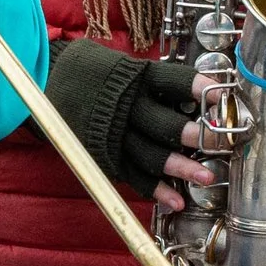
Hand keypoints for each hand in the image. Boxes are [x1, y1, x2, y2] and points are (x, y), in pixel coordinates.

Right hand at [43, 44, 213, 206]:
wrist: (46, 80)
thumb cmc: (93, 71)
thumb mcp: (120, 64)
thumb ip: (153, 80)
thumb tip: (197, 95)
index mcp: (133, 78)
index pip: (170, 80)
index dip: (196, 88)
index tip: (219, 95)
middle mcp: (124, 107)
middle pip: (162, 124)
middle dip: (194, 135)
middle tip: (219, 142)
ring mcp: (113, 134)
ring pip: (150, 154)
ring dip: (180, 168)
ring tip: (205, 177)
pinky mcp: (104, 155)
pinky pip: (132, 176)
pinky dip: (154, 189)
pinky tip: (175, 200)